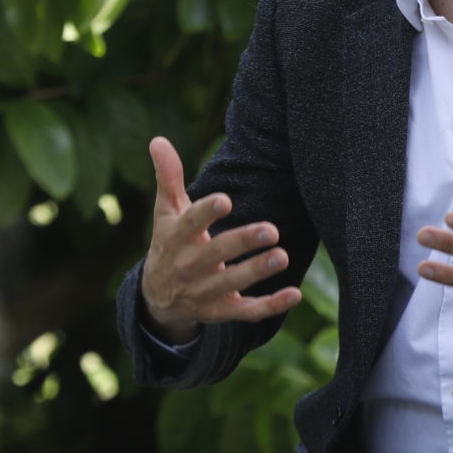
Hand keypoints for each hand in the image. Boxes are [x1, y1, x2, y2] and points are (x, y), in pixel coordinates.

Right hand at [139, 136, 302, 342]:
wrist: (158, 298)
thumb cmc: (170, 243)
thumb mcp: (165, 212)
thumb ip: (168, 177)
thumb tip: (158, 139)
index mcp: (175, 238)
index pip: (190, 224)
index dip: (206, 213)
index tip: (226, 201)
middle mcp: (188, 267)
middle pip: (216, 254)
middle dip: (243, 242)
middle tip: (272, 229)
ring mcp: (205, 292)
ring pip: (232, 283)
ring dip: (257, 271)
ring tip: (282, 256)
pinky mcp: (222, 311)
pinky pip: (247, 312)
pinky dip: (270, 306)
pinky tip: (294, 294)